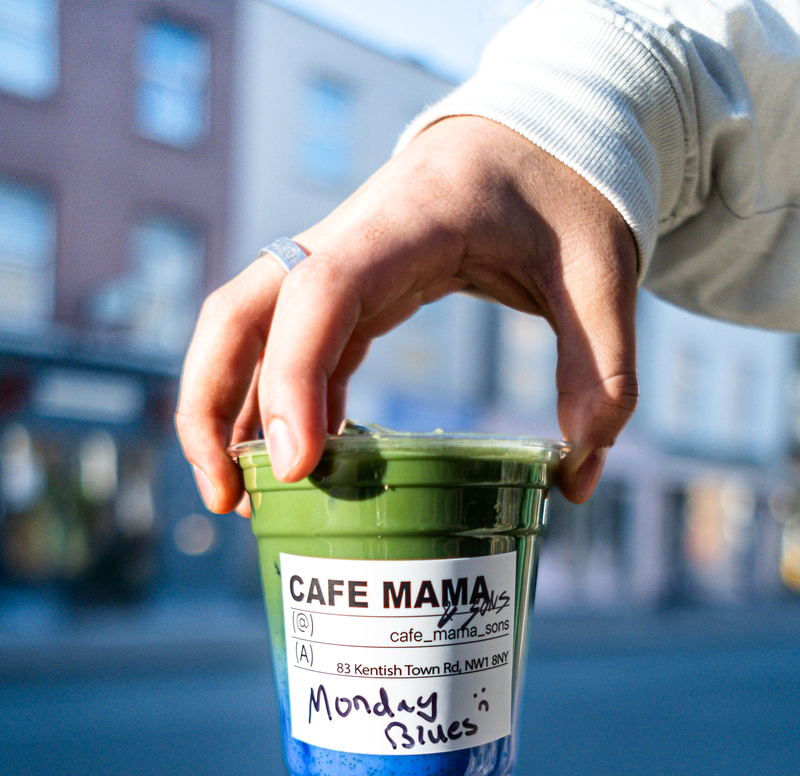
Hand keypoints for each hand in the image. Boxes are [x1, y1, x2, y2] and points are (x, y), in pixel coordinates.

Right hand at [176, 115, 638, 513]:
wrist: (535, 136)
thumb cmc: (566, 193)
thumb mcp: (606, 275)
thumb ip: (603, 374)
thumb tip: (575, 482)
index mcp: (409, 222)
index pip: (320, 293)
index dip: (293, 378)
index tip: (298, 466)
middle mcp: (348, 238)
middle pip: (237, 313)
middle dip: (212, 408)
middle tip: (229, 500)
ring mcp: (336, 262)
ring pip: (241, 330)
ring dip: (224, 414)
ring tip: (243, 503)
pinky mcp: (345, 289)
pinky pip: (285, 347)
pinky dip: (275, 407)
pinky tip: (301, 467)